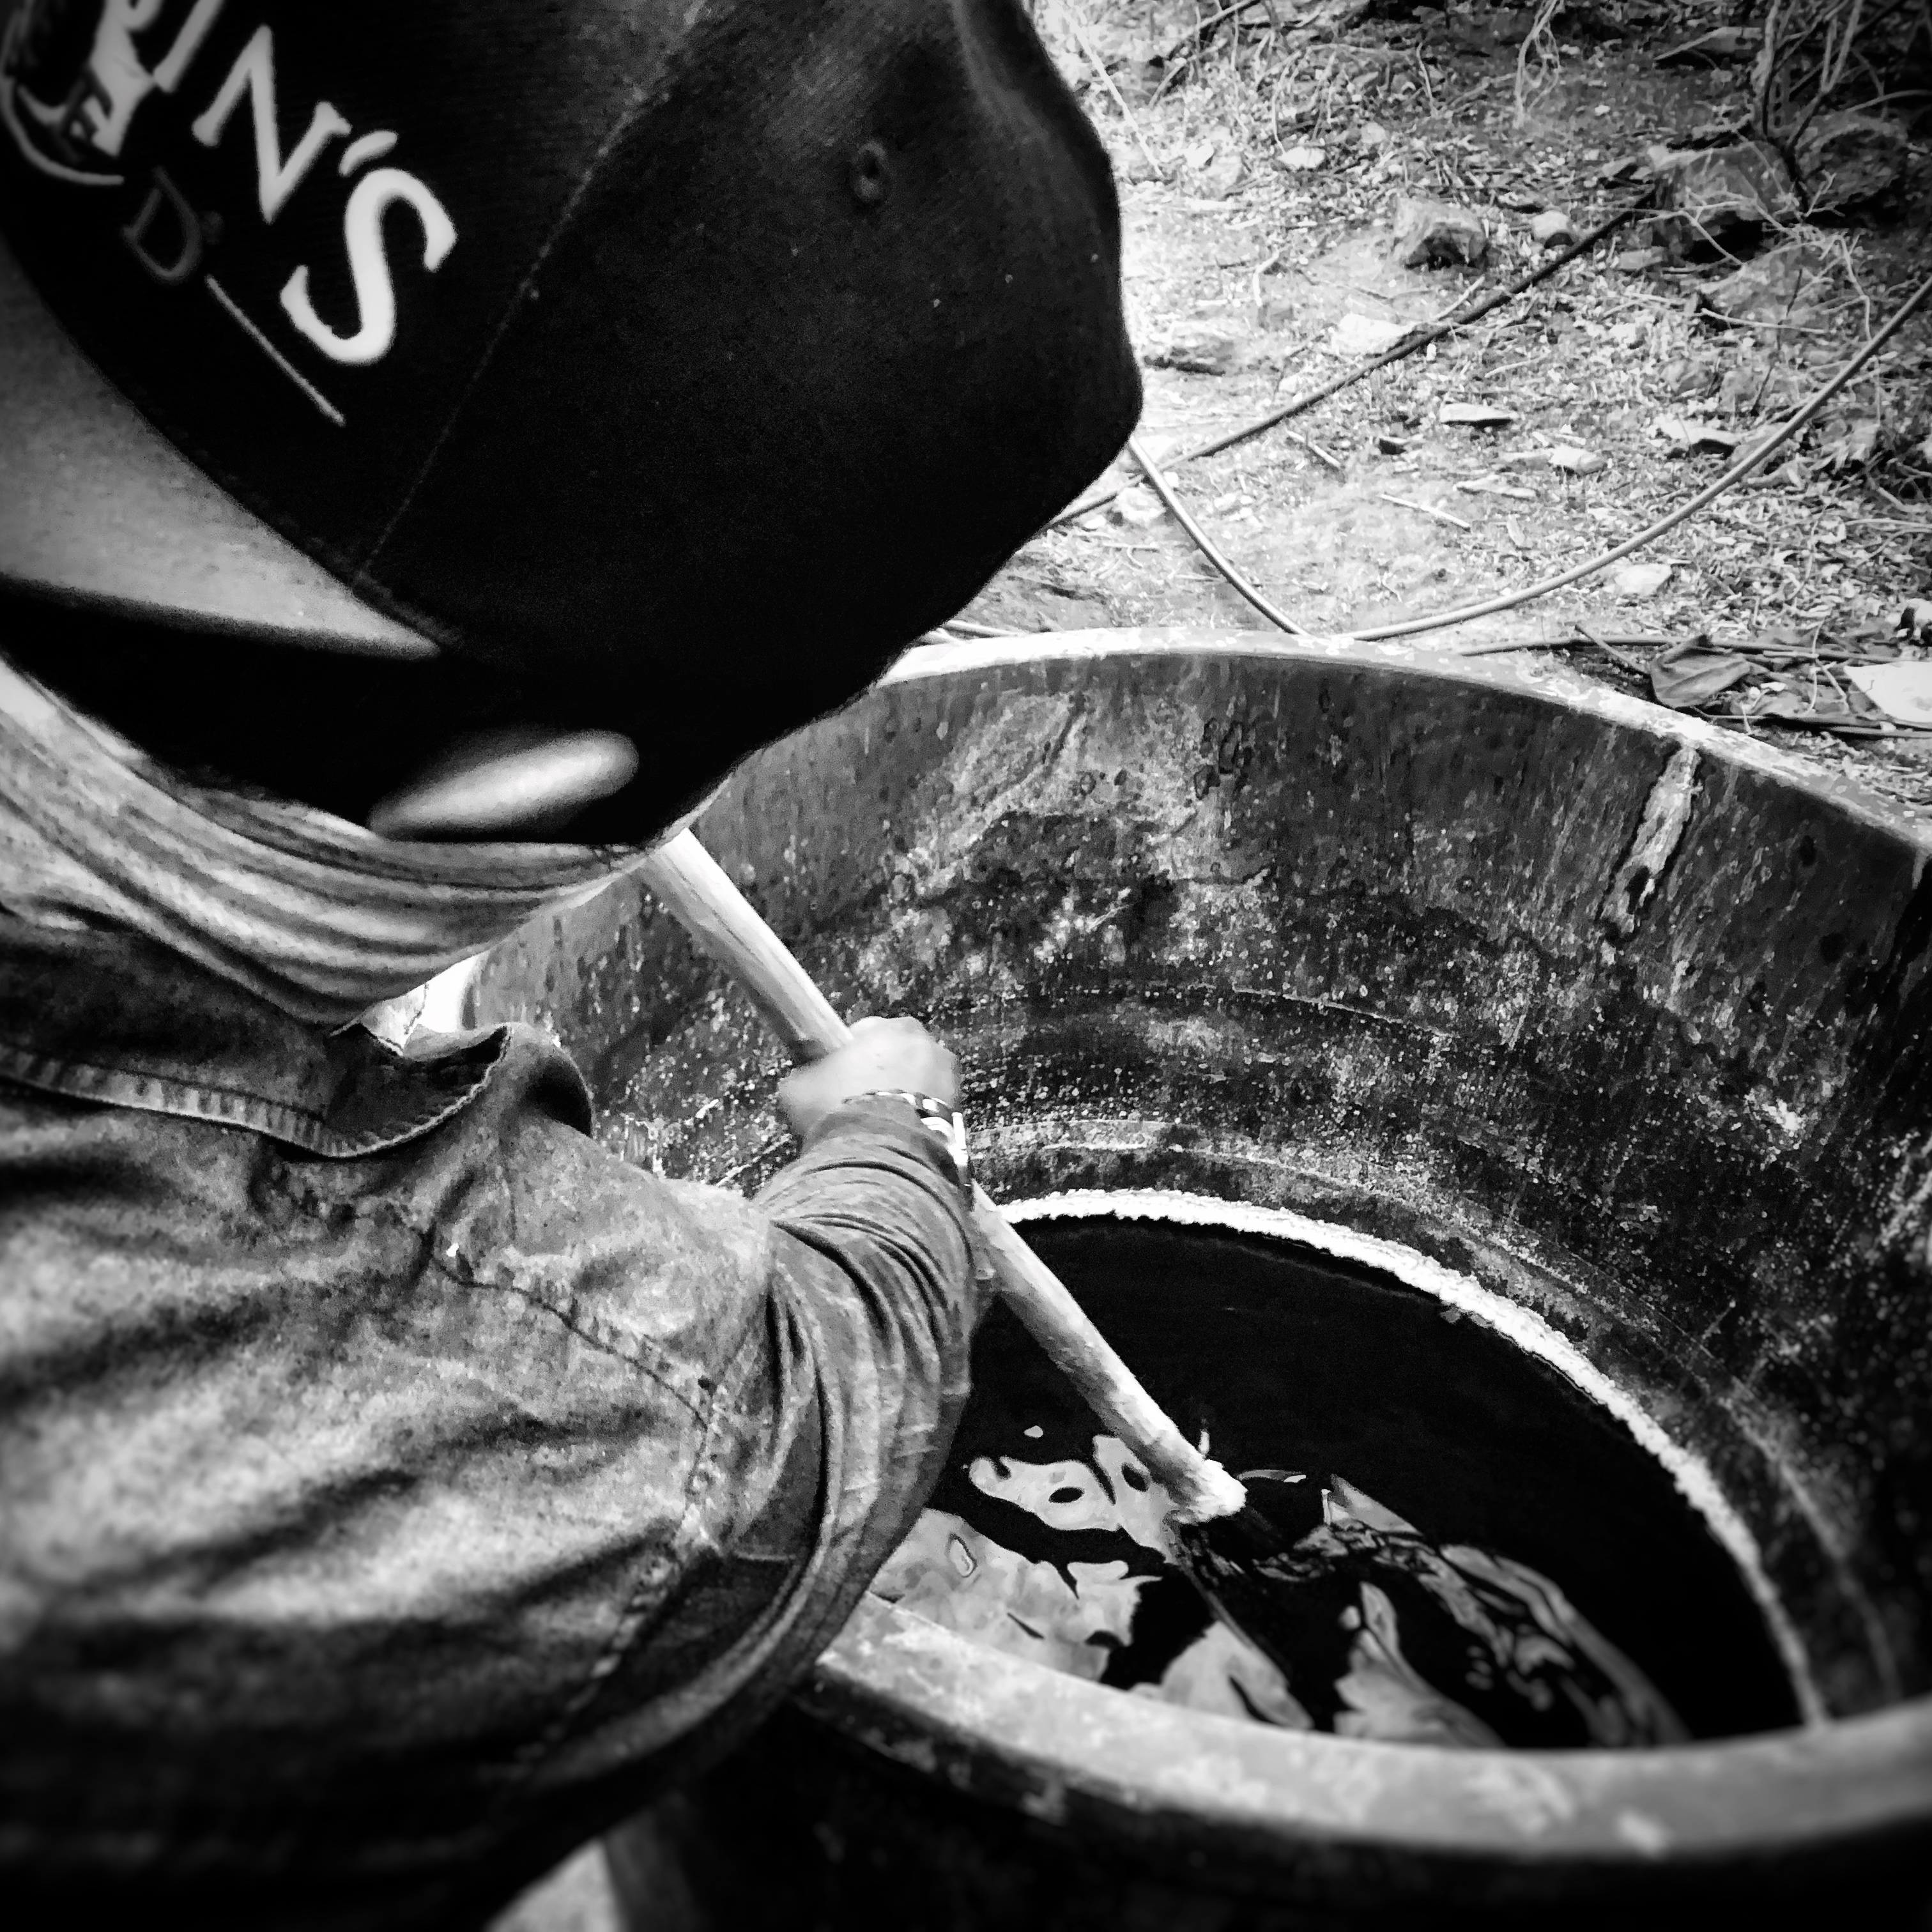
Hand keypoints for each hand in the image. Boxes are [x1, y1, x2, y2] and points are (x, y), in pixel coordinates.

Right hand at [778, 1016, 958, 1141]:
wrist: (882, 1154)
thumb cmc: (839, 1108)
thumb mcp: (799, 1087)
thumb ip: (805, 1075)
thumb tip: (803, 1079)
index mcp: (892, 1028)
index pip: (868, 1030)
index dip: (850, 1053)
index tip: (839, 1076)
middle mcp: (929, 1045)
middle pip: (900, 1055)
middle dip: (883, 1073)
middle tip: (859, 1101)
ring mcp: (951, 1079)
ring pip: (920, 1083)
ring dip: (904, 1097)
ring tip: (880, 1125)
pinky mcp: (961, 1114)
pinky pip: (934, 1112)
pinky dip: (919, 1120)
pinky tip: (898, 1138)